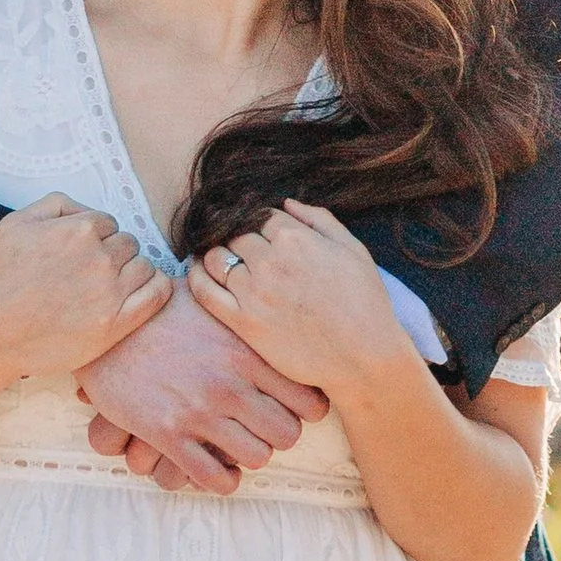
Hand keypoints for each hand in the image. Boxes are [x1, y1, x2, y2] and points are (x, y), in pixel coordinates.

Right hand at [0, 194, 167, 382]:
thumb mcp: (15, 223)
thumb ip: (56, 205)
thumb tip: (85, 209)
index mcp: (77, 230)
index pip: (107, 222)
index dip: (94, 237)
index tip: (79, 254)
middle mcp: (98, 258)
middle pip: (127, 243)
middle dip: (112, 253)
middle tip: (88, 272)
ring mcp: (110, 293)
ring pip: (143, 265)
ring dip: (130, 271)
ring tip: (106, 286)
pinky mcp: (115, 324)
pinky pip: (158, 294)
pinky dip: (157, 287)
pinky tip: (142, 290)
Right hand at [76, 282, 327, 493]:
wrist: (104, 327)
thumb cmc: (158, 309)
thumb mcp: (208, 298)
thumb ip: (242, 310)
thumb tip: (265, 299)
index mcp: (246, 352)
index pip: (308, 400)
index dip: (305, 411)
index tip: (290, 407)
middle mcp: (230, 384)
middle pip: (287, 435)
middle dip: (278, 435)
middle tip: (262, 428)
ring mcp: (200, 412)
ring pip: (257, 458)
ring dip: (249, 456)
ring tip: (237, 446)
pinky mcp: (168, 434)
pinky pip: (213, 477)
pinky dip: (221, 480)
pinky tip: (216, 468)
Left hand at [189, 202, 407, 404]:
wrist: (364, 356)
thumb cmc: (365, 302)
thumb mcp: (353, 249)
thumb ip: (319, 220)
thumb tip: (287, 203)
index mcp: (296, 239)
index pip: (260, 215)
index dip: (259, 221)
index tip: (258, 231)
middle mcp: (270, 261)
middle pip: (235, 234)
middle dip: (237, 237)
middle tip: (241, 247)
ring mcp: (253, 292)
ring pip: (215, 258)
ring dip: (215, 253)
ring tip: (220, 258)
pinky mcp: (243, 322)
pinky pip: (205, 292)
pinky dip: (195, 276)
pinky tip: (197, 271)